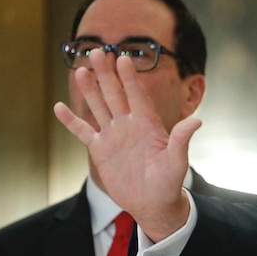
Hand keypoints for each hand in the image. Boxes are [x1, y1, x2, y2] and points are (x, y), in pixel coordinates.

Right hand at [53, 49, 200, 241]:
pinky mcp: (100, 150)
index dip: (130, 77)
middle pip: (115, 94)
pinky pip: (82, 131)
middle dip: (106, 74)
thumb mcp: (177, 161)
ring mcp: (113, 136)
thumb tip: (197, 121)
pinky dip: (71, 121)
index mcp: (148, 124)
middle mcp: (129, 125)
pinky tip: (59, 107)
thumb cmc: (169, 183)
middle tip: (97, 51)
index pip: (137, 95)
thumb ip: (182, 140)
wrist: (153, 203)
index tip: (124, 58)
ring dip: (89, 89)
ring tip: (80, 70)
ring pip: (98, 107)